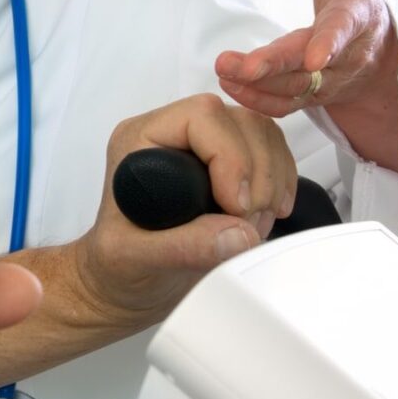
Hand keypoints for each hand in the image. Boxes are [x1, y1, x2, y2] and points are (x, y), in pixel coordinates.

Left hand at [74, 94, 295, 329]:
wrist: (128, 281)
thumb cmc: (117, 262)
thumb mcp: (133, 258)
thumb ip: (182, 247)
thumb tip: (238, 234)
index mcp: (139, 140)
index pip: (201, 117)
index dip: (230, 156)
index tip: (236, 206)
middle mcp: (173, 135)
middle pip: (240, 122)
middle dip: (257, 175)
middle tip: (247, 222)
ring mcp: (204, 147)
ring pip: (262, 135)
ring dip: (271, 182)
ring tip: (252, 224)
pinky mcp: (229, 165)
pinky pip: (272, 154)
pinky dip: (280, 185)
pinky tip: (264, 216)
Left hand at [215, 0, 397, 125]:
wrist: (375, 53)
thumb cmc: (356, 3)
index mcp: (357, 19)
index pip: (344, 29)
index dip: (329, 43)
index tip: (313, 56)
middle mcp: (343, 57)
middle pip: (309, 67)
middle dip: (274, 68)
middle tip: (241, 66)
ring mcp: (325, 81)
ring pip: (293, 90)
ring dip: (256, 84)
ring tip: (223, 69)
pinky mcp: (307, 96)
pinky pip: (284, 105)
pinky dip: (257, 100)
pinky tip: (230, 85)